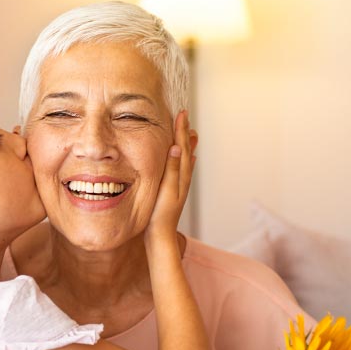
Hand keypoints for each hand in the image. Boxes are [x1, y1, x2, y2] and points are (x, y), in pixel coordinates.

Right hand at [145, 110, 195, 242]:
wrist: (160, 236)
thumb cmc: (161, 215)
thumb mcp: (166, 189)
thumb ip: (171, 169)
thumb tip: (175, 147)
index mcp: (180, 175)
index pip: (180, 146)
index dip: (181, 129)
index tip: (181, 113)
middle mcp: (183, 178)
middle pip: (184, 150)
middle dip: (184, 133)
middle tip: (185, 116)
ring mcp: (180, 185)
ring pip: (184, 159)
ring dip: (186, 144)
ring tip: (190, 133)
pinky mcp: (174, 191)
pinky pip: (182, 170)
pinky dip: (184, 160)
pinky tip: (187, 159)